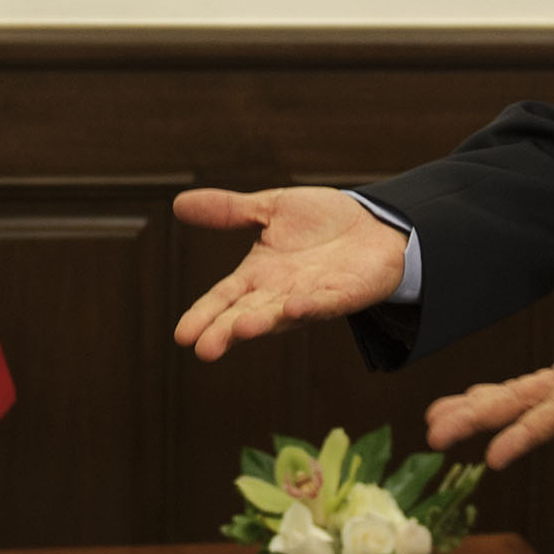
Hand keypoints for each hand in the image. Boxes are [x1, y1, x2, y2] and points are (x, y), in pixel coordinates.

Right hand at [171, 186, 409, 361]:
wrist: (376, 223)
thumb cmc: (322, 222)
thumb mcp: (270, 209)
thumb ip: (229, 211)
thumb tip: (178, 204)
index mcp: (258, 275)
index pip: (224, 298)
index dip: (203, 315)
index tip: (181, 336)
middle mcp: (280, 292)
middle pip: (246, 314)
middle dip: (226, 332)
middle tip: (204, 350)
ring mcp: (312, 297)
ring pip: (282, 315)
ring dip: (263, 322)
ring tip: (242, 329)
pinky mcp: (344, 295)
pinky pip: (325, 303)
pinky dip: (310, 307)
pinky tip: (293, 307)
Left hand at [423, 267, 553, 468]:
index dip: (528, 431)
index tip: (493, 457)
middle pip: (530, 405)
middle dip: (482, 420)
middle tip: (432, 436)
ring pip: (528, 397)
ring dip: (483, 409)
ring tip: (436, 422)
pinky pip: (539, 384)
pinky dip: (506, 393)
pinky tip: (478, 400)